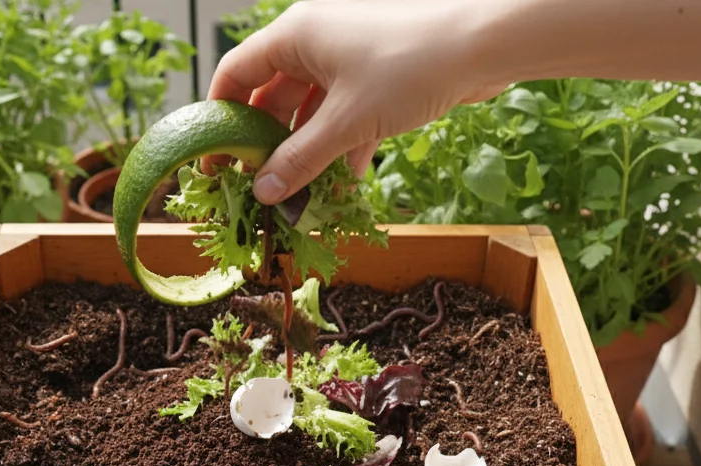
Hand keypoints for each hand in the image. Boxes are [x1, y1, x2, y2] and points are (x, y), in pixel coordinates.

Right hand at [209, 0, 508, 203]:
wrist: (486, 42)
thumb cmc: (411, 66)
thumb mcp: (348, 122)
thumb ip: (300, 160)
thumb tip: (263, 193)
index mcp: (295, 35)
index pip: (236, 73)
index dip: (220, 117)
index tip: (214, 160)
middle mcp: (316, 40)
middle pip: (273, 96)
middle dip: (268, 144)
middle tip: (259, 187)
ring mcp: (349, 57)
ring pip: (312, 110)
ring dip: (308, 152)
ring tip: (302, 196)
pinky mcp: (379, 75)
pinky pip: (346, 113)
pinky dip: (342, 145)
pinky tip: (346, 183)